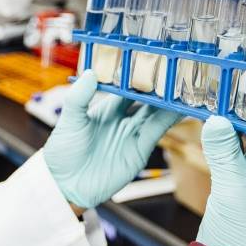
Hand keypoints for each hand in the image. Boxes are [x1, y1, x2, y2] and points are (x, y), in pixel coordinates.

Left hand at [44, 70, 180, 208]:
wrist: (65, 187)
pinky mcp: (139, 150)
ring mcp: (131, 134)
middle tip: (173, 68)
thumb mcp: (69, 120)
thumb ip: (79, 97)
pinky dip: (170, 119)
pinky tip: (181, 108)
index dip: (136, 74)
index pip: (125, 86)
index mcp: (104, 108)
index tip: (148, 59)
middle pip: (145, 98)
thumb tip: (91, 72)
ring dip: (169, 100)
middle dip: (158, 85)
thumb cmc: (62, 152)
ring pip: (155, 112)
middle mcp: (121, 119)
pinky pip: (157, 131)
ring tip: (183, 85)